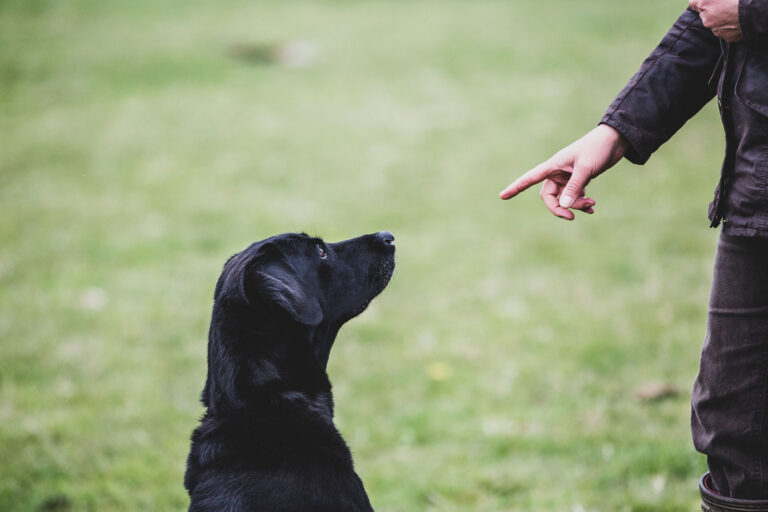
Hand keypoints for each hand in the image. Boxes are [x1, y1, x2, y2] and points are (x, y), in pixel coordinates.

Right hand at [499, 124, 626, 220]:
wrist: (615, 140)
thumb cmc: (597, 149)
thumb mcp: (585, 169)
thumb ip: (574, 188)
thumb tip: (563, 207)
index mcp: (553, 165)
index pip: (529, 178)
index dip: (516, 187)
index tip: (502, 196)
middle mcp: (557, 172)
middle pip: (549, 197)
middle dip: (559, 208)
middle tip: (572, 216)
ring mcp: (568, 177)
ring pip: (564, 199)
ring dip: (576, 205)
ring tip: (591, 204)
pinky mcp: (579, 180)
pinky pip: (575, 197)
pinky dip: (582, 203)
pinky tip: (593, 207)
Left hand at [689, 0, 742, 41]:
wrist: (753, 13)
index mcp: (704, 4)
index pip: (693, 3)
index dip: (699, 2)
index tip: (703, 1)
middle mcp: (706, 19)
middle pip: (704, 15)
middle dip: (711, 11)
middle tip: (725, 5)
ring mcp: (715, 30)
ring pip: (714, 24)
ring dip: (720, 19)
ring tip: (733, 13)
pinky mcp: (725, 37)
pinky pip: (724, 31)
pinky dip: (728, 27)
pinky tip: (737, 21)